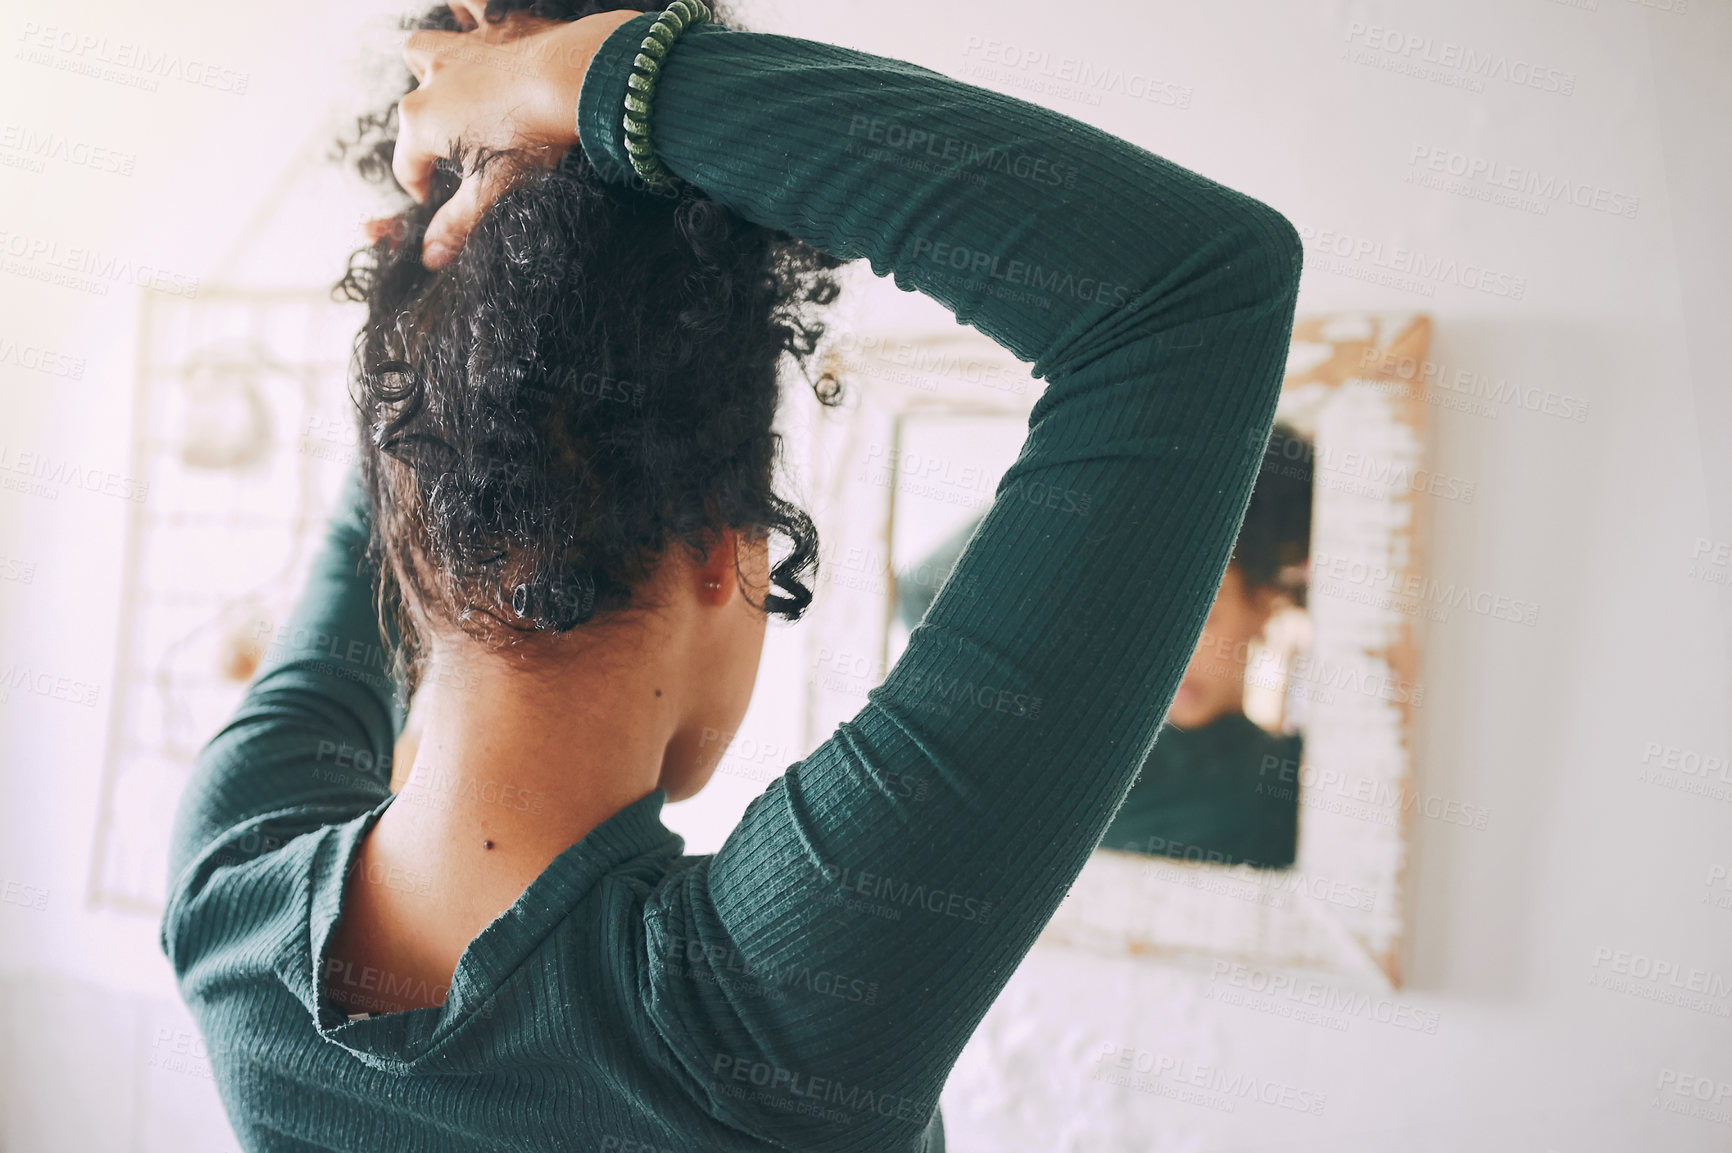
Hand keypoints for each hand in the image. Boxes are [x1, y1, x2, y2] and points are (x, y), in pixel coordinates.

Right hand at [393, 5, 640, 267]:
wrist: (574, 81)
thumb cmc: (532, 139)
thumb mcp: (493, 190)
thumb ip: (457, 223)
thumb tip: (430, 258)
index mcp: (422, 121)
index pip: (407, 163)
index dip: (418, 186)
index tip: (429, 200)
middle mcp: (432, 78)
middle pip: (413, 106)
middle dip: (424, 127)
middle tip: (452, 149)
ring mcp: (462, 48)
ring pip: (424, 50)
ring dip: (427, 67)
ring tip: (446, 86)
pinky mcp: (495, 25)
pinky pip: (469, 5)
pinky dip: (467, 9)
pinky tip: (470, 15)